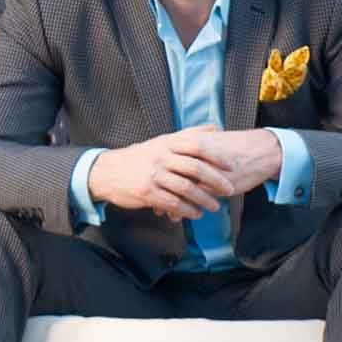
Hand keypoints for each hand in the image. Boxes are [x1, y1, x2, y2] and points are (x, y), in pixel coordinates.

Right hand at [86, 127, 281, 219]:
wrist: (109, 171)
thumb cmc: (142, 156)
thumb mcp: (163, 140)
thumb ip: (189, 134)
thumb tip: (216, 127)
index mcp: (167, 143)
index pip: (196, 145)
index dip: (216, 156)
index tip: (231, 166)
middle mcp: (161, 157)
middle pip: (195, 168)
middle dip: (215, 180)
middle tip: (229, 190)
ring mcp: (154, 175)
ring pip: (185, 187)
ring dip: (204, 199)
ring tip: (215, 207)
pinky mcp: (147, 192)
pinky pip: (172, 202)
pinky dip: (187, 210)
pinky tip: (196, 214)